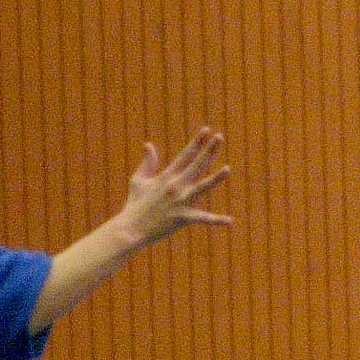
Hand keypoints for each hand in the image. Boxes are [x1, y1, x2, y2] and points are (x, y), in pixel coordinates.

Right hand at [112, 128, 232, 248]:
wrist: (130, 229)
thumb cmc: (135, 205)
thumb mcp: (138, 180)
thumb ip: (147, 163)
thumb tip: (149, 144)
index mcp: (166, 176)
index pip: (185, 155)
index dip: (197, 142)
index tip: (207, 130)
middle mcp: (175, 186)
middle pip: (196, 165)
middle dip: (208, 151)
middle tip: (220, 137)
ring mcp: (180, 201)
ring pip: (202, 187)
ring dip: (216, 178)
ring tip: (228, 169)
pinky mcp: (183, 218)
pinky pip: (202, 219)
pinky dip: (216, 220)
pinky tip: (230, 221)